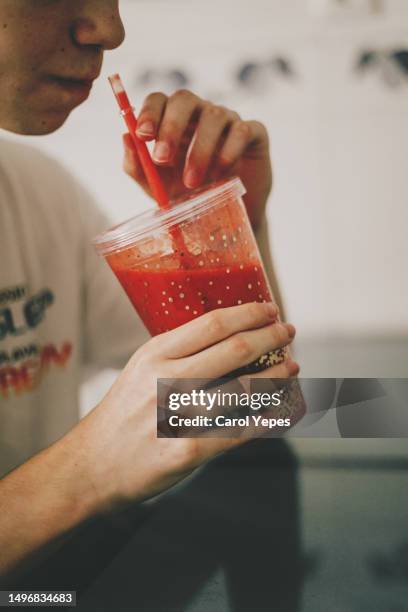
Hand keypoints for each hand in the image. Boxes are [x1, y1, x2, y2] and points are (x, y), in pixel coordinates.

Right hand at [80, 302, 297, 511]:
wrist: (92, 465)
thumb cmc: (122, 414)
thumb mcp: (140, 369)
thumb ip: (178, 353)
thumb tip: (228, 338)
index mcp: (154, 355)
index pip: (212, 324)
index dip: (248, 314)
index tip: (270, 310)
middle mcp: (165, 381)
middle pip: (234, 350)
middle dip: (270, 337)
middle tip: (288, 332)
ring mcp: (177, 417)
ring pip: (243, 389)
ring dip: (276, 376)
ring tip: (292, 367)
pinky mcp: (187, 451)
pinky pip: (239, 432)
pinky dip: (267, 419)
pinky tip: (282, 410)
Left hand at [123, 89, 272, 228]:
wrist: (224, 214)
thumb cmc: (186, 194)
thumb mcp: (156, 186)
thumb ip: (138, 166)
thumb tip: (126, 137)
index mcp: (173, 120)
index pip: (159, 100)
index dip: (149, 112)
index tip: (142, 136)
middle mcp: (200, 113)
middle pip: (185, 99)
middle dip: (170, 127)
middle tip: (162, 159)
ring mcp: (228, 120)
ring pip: (214, 116)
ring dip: (199, 150)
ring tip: (192, 182)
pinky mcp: (253, 134)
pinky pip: (243, 130)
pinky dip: (229, 150)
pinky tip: (221, 171)